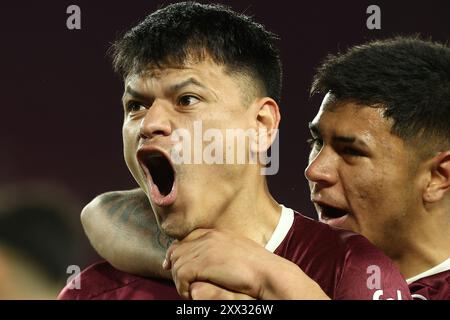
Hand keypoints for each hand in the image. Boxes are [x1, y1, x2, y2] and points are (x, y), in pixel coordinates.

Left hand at [163, 229, 327, 298]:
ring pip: (177, 265)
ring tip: (189, 292)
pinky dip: (183, 288)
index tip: (171, 265)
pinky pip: (182, 276)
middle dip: (176, 268)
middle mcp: (208, 237)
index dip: (177, 252)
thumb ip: (216, 251)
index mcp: (215, 232)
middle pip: (177, 250)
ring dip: (180, 281)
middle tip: (181, 284)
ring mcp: (205, 248)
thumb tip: (199, 259)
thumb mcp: (234, 252)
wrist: (267, 273)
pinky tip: (191, 295)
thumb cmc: (256, 268)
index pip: (186, 239)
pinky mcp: (203, 263)